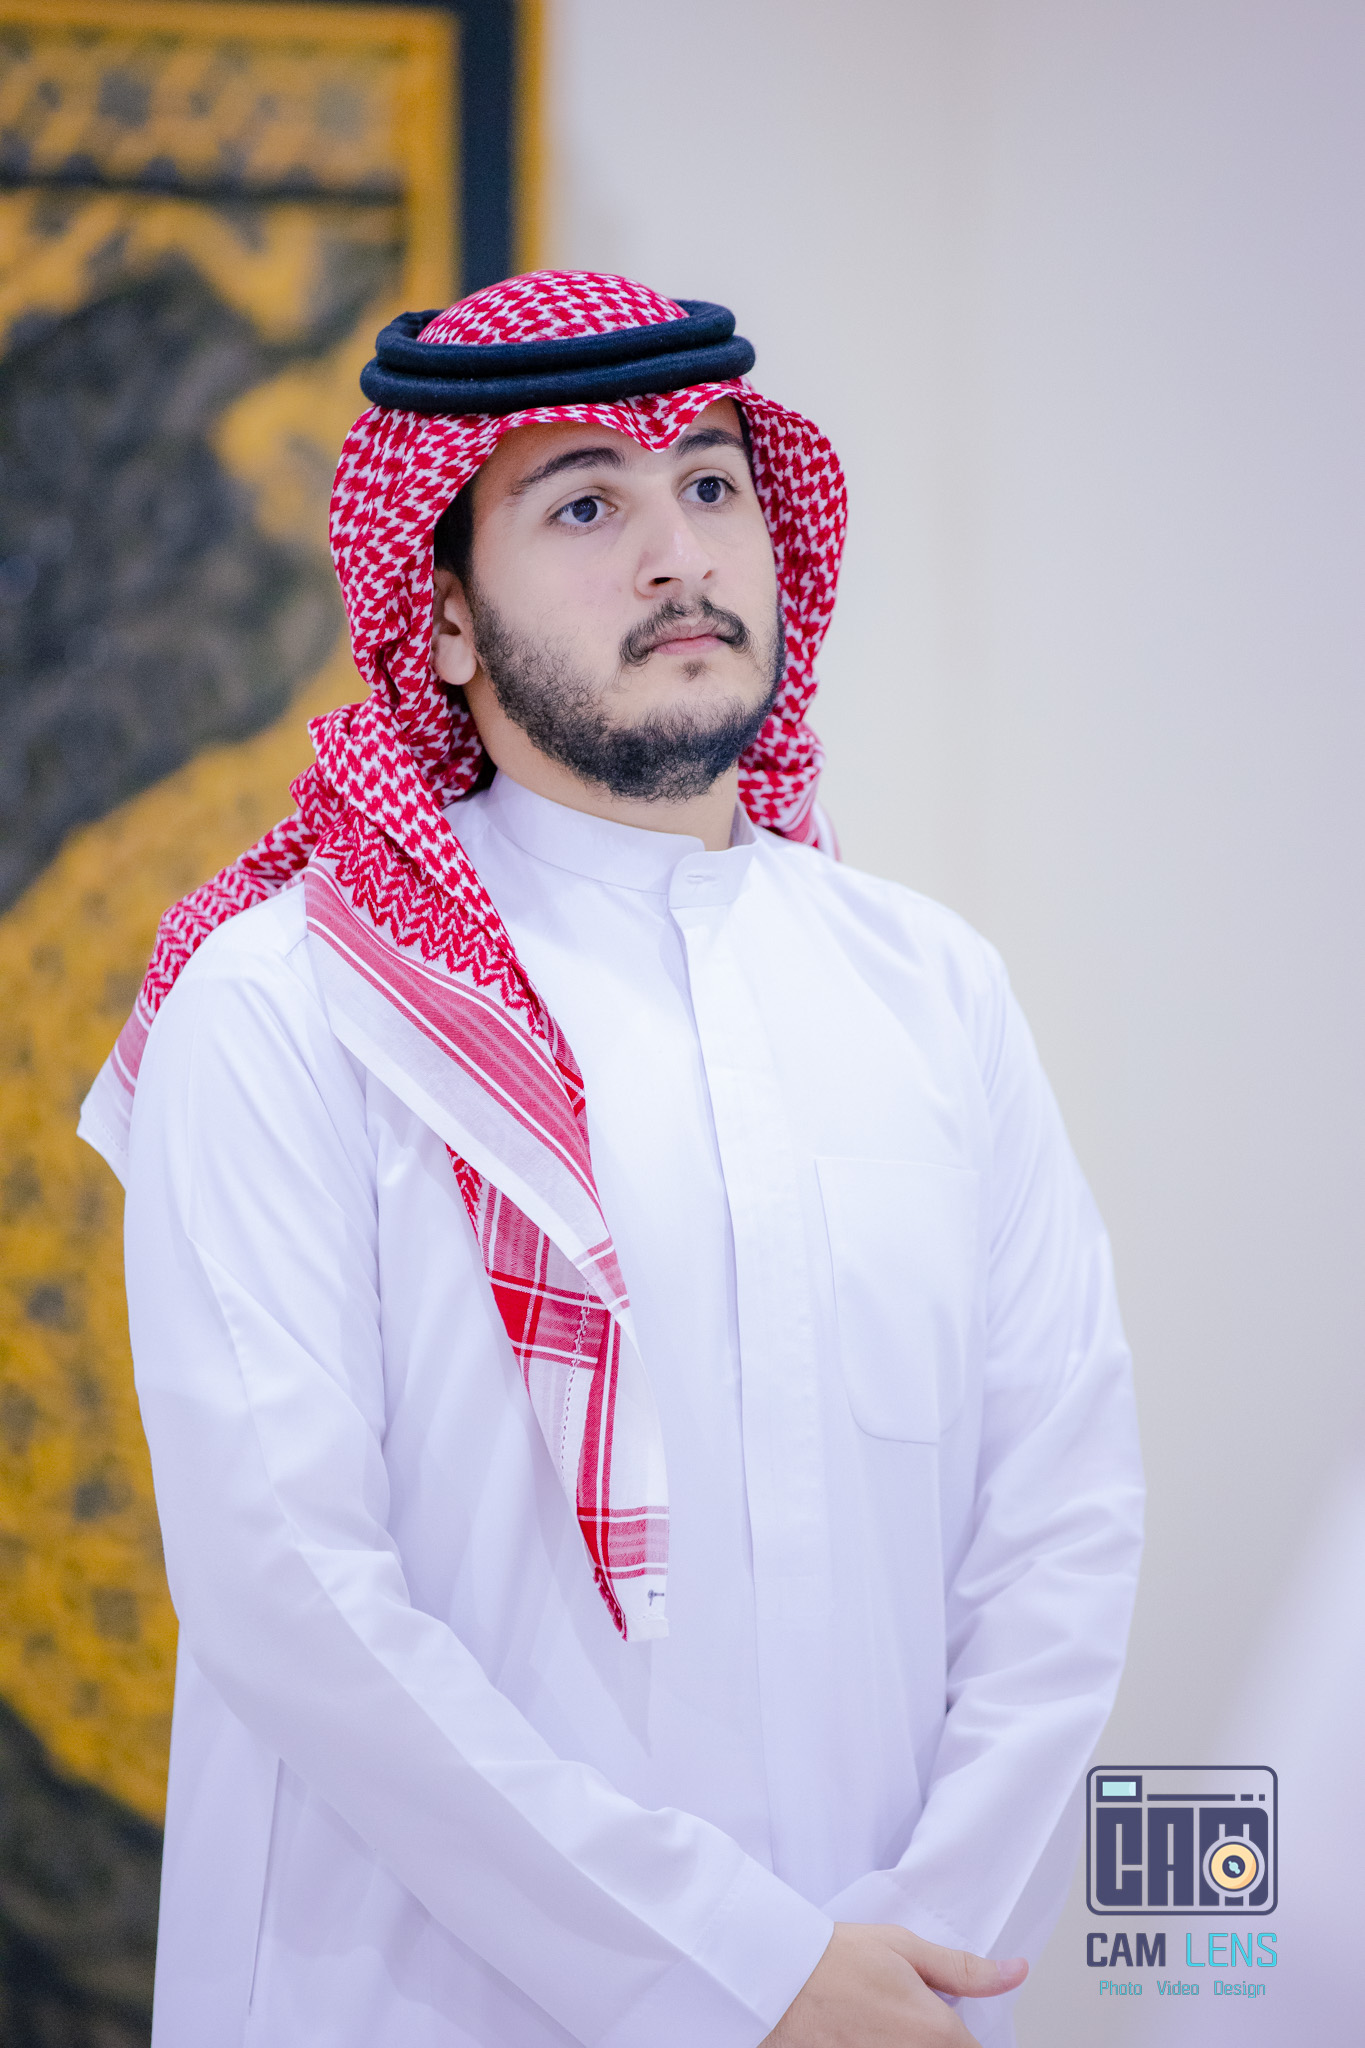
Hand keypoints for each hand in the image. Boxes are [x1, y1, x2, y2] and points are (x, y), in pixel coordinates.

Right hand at [760, 1922, 1027, 2047]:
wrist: (776, 1977)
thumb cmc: (835, 1958)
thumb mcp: (904, 1947)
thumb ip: (964, 1970)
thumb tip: (1015, 1972)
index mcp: (935, 2031)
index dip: (967, 2038)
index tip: (947, 2024)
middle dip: (939, 2040)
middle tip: (903, 2017)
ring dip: (908, 2043)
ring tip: (882, 2022)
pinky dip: (880, 2046)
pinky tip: (867, 2033)